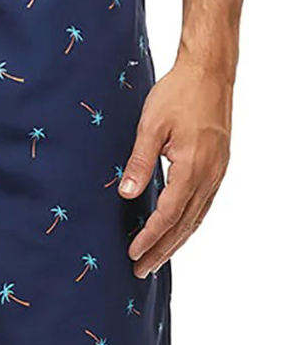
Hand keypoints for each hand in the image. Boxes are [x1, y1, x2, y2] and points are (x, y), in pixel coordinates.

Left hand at [121, 60, 231, 277]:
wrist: (209, 73)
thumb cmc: (177, 94)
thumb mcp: (150, 126)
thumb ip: (139, 162)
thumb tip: (127, 195)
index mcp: (193, 167)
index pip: (169, 213)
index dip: (150, 237)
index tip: (132, 254)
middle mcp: (210, 175)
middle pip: (185, 224)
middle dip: (163, 250)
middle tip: (142, 271)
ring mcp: (218, 172)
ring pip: (197, 217)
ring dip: (176, 240)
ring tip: (157, 259)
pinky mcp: (218, 165)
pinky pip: (203, 204)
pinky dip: (188, 222)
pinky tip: (177, 229)